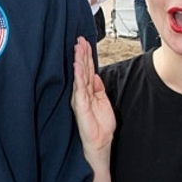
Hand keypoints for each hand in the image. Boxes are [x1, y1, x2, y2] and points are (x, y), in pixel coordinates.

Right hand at [71, 37, 115, 155]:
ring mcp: (80, 98)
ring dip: (78, 60)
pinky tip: (77, 66)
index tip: (85, 42)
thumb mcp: (103, 101)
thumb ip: (98, 88)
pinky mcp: (80, 105)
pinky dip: (78, 76)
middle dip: (81, 54)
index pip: (86, 70)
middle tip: (80, 39)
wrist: (100, 141)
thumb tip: (95, 75)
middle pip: (82, 69)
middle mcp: (82, 92)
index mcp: (88, 91)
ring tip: (78, 47)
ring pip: (79, 75)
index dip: (86, 56)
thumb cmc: (100, 124)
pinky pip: (79, 88)